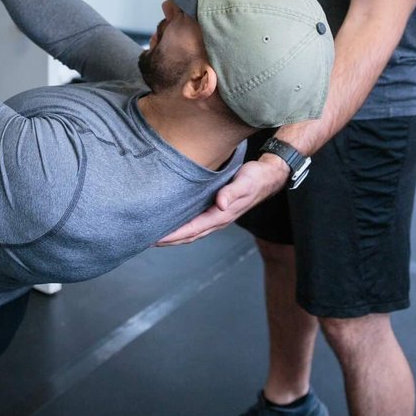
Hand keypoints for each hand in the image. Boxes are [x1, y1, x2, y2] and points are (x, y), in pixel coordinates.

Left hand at [156, 155, 288, 245]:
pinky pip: (195, 223)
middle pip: (189, 235)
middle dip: (168, 240)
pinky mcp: (215, 210)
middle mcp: (218, 219)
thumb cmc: (256, 177)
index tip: (156, 238)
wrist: (268, 175)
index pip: (193, 229)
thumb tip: (220, 204)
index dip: (174, 235)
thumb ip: (232, 193)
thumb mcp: (245, 182)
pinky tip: (172, 223)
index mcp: (222, 215)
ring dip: (174, 236)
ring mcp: (217, 216)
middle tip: (146, 240)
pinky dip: (181, 228)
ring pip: (192, 231)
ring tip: (154, 235)